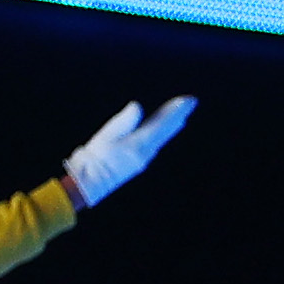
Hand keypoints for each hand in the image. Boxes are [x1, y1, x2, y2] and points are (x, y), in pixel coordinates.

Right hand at [60, 94, 195, 208]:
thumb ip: (125, 120)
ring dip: (172, 124)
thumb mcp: (108, 134)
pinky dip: (163, 134)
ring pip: (163, 137)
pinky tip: (163, 132)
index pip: (162, 122)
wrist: (91, 182)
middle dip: (178, 115)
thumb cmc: (97, 157)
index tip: (188, 100)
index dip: (176, 110)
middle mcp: (146, 151)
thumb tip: (138, 107)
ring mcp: (143, 158)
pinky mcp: (137, 161)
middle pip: (166, 130)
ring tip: (182, 116)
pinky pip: (155, 143)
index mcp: (140, 142)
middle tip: (192, 103)